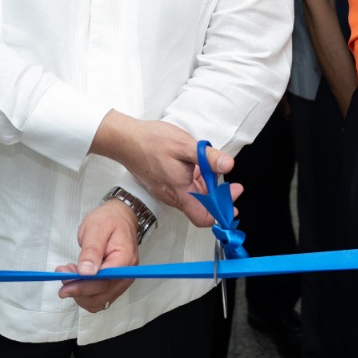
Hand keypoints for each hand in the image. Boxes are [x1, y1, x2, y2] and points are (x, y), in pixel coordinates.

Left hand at [57, 200, 138, 312]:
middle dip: (78, 289)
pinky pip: (98, 297)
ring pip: (98, 301)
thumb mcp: (96, 228)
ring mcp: (121, 281)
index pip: (104, 282)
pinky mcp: (114, 284)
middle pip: (101, 295)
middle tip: (62, 272)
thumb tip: (86, 273)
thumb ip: (92, 251)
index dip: (82, 287)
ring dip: (79, 292)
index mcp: (125, 259)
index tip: (64, 284)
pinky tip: (77, 278)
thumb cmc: (109, 220)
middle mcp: (126, 274)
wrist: (119, 217)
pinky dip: (84, 293)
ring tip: (69, 272)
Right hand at [89, 112, 243, 226]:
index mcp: (181, 191)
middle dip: (219, 198)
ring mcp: (167, 192)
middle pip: (202, 208)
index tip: (232, 195)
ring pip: (194, 198)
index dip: (222, 211)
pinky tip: (197, 167)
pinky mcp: (164, 186)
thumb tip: (228, 165)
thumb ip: (208, 157)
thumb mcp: (185, 145)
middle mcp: (173, 197)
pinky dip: (196, 183)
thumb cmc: (151, 141)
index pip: (204, 218)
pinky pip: (184, 190)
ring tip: (213, 170)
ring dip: (207, 189)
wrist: (125, 140)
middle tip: (231, 184)